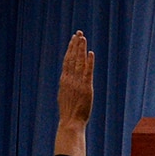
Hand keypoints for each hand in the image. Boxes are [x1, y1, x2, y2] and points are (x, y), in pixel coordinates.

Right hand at [55, 30, 94, 155]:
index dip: (70, 49)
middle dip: (75, 44)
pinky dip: (89, 62)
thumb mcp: (65, 96)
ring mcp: (77, 83)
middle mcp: (69, 79)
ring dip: (81, 49)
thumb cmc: (69, 112)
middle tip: (79, 33)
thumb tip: (68, 79)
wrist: (70, 122)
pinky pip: (87, 72)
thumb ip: (68, 85)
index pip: (67, 60)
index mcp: (64, 80)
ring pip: (79, 62)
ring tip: (83, 38)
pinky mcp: (86, 88)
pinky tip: (90, 53)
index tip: (73, 39)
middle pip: (72, 58)